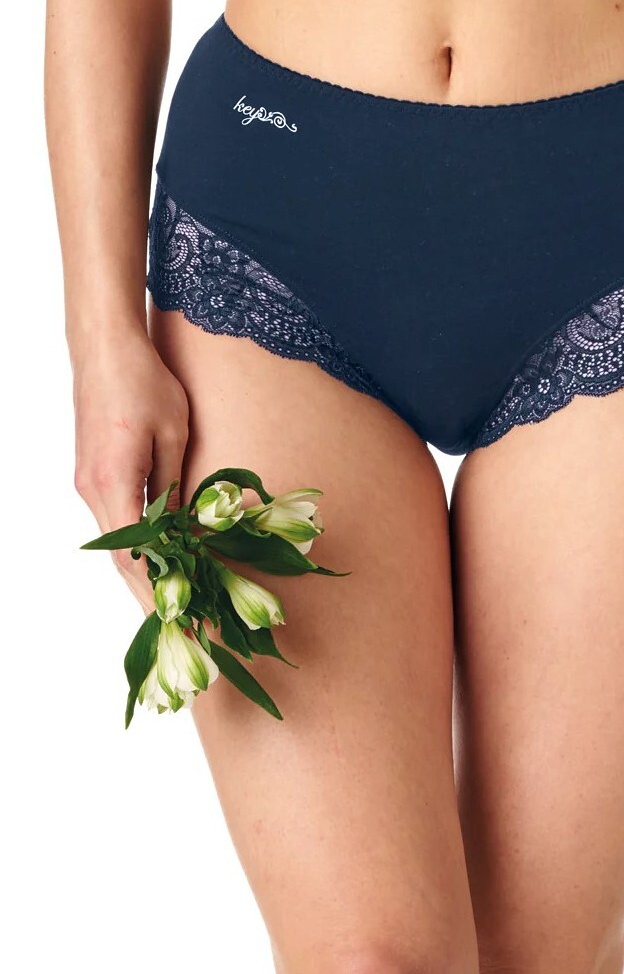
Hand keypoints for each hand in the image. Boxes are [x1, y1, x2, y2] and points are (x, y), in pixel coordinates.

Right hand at [72, 330, 189, 612]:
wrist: (105, 347)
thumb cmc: (145, 383)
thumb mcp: (173, 434)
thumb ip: (176, 486)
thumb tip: (184, 533)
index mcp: (114, 484)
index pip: (134, 557)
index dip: (159, 592)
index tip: (185, 619)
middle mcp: (93, 491)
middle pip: (121, 560)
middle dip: (150, 595)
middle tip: (183, 626)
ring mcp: (88, 483)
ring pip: (116, 544)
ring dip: (142, 574)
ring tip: (172, 604)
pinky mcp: (92, 474)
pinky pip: (115, 522)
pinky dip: (135, 547)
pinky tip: (156, 560)